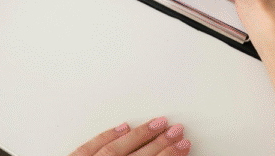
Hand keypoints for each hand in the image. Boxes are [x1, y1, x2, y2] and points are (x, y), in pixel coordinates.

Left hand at [70, 117, 189, 155]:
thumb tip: (165, 154)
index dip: (169, 155)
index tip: (184, 145)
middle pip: (137, 155)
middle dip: (160, 142)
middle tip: (178, 131)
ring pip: (116, 147)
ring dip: (140, 134)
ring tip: (159, 122)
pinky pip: (90, 147)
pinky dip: (108, 136)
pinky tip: (123, 126)